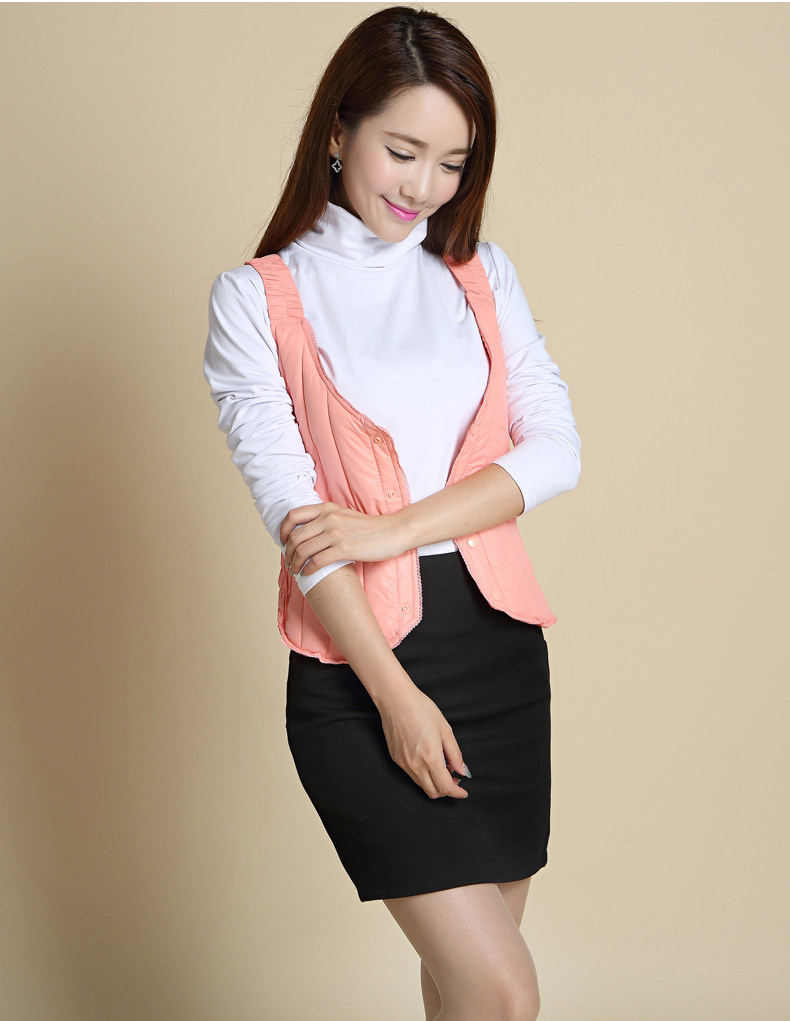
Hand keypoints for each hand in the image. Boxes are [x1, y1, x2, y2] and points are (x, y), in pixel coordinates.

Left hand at [280, 502, 407, 575]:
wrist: (392, 532)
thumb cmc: (368, 527)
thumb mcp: (343, 514)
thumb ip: (326, 518)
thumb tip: (306, 531)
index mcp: (327, 508)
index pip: (294, 515)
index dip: (283, 530)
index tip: (283, 541)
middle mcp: (329, 518)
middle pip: (295, 536)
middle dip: (288, 552)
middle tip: (289, 561)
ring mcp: (336, 533)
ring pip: (303, 550)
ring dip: (295, 563)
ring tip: (296, 570)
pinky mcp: (344, 549)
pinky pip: (317, 561)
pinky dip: (308, 570)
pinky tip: (308, 574)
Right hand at [376, 684, 470, 799]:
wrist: (395, 699)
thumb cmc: (420, 709)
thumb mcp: (445, 729)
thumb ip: (455, 753)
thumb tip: (462, 771)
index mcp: (430, 757)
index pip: (445, 787)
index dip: (457, 792)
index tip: (463, 791)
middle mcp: (415, 765)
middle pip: (433, 792)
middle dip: (446, 791)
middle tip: (455, 780)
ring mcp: (404, 763)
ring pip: (422, 785)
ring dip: (434, 783)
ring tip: (443, 767)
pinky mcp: (396, 759)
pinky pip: (412, 775)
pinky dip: (423, 775)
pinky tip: (428, 761)